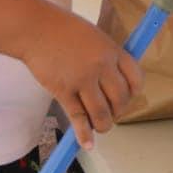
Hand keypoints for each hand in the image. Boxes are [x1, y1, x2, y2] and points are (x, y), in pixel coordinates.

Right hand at [22, 10, 142, 149]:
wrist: (36, 29)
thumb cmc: (63, 29)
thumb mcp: (95, 36)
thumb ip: (106, 57)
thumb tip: (113, 79)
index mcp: (113, 50)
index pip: (136, 78)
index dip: (133, 93)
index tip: (127, 98)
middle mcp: (102, 66)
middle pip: (120, 99)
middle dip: (118, 111)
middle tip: (111, 113)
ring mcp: (83, 80)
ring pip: (102, 113)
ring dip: (104, 125)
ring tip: (101, 127)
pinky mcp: (64, 91)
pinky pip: (79, 118)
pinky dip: (84, 134)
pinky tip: (87, 143)